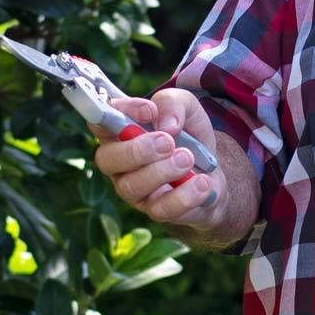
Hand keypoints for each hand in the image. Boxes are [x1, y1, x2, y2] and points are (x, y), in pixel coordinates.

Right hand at [90, 89, 223, 228]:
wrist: (215, 172)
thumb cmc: (189, 137)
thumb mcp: (188, 108)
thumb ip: (173, 103)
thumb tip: (167, 125)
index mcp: (119, 133)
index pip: (100, 121)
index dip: (119, 114)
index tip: (150, 110)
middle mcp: (119, 163)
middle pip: (106, 160)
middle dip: (137, 150)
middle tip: (168, 142)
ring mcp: (134, 190)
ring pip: (131, 186)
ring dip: (162, 171)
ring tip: (187, 159)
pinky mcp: (155, 210)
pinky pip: (161, 209)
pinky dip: (185, 195)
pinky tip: (203, 182)